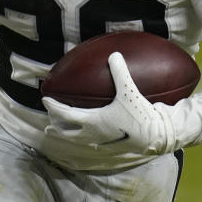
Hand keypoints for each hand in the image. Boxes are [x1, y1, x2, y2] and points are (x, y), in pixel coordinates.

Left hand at [43, 52, 175, 154]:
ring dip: (66, 134)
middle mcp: (93, 134)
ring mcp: (101, 142)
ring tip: (58, 131)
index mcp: (93, 121)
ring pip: (77, 140)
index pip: (66, 114)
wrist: (157, 138)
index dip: (54, 107)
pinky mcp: (111, 147)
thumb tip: (114, 54)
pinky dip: (82, 138)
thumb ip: (120, 73)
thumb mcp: (129, 92)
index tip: (45, 100)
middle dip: (55, 125)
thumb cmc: (141, 115)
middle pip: (66, 131)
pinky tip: (87, 136)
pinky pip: (90, 143)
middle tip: (49, 119)